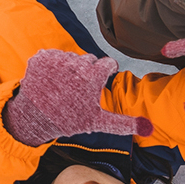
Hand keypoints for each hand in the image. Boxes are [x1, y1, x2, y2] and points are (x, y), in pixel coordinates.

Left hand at [2, 49, 153, 145]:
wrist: (34, 120)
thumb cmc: (68, 120)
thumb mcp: (98, 122)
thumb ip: (125, 122)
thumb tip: (150, 128)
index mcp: (92, 76)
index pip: (108, 64)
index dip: (105, 73)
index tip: (98, 83)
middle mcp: (75, 64)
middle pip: (89, 60)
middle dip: (87, 72)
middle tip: (79, 90)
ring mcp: (56, 59)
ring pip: (71, 57)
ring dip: (69, 69)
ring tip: (63, 88)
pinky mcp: (40, 57)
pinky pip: (53, 55)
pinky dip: (53, 66)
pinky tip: (51, 82)